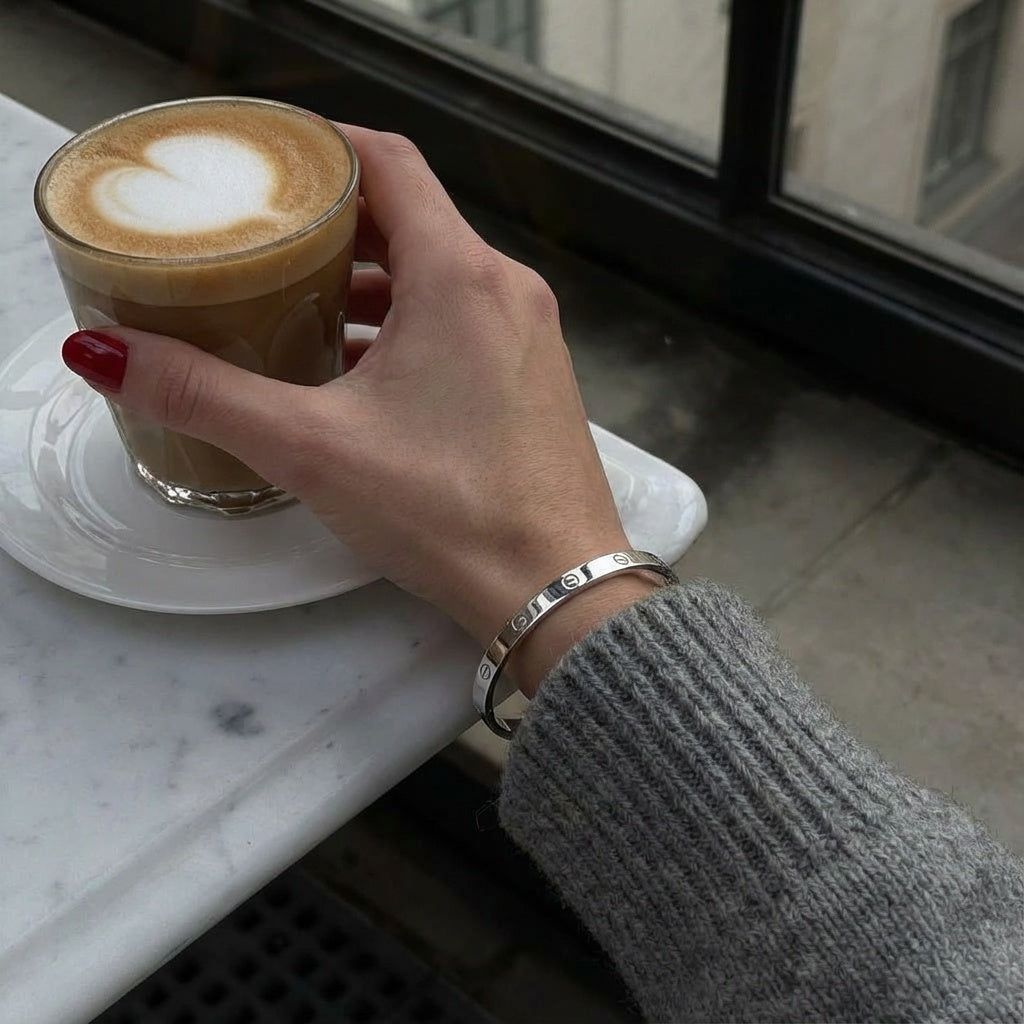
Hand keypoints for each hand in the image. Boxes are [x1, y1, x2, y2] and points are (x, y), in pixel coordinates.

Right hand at [61, 126, 653, 691]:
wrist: (556, 588)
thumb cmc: (450, 512)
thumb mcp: (313, 448)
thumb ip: (207, 394)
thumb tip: (108, 354)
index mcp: (461, 276)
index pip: (390, 164)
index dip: (323, 150)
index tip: (267, 166)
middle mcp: (506, 290)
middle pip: (412, 219)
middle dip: (333, 225)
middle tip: (262, 242)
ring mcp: (529, 337)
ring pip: (438, 277)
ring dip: (370, 284)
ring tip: (295, 307)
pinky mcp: (533, 381)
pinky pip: (465, 323)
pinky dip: (409, 327)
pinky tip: (359, 372)